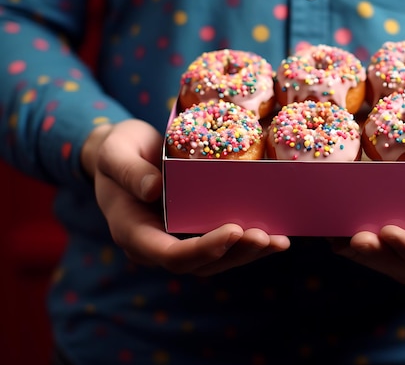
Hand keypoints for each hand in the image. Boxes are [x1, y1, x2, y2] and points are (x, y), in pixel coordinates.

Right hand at [84, 119, 289, 275]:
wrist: (124, 154)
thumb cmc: (117, 151)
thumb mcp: (113, 153)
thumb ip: (128, 171)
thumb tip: (154, 190)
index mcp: (134, 233)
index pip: (171, 255)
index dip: (204, 249)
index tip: (233, 230)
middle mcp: (158, 245)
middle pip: (200, 264)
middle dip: (236, 253)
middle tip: (266, 236)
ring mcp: (178, 240)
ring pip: (217, 260)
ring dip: (248, 253)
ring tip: (279, 240)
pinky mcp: (195, 230)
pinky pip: (223, 244)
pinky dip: (249, 242)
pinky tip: (276, 235)